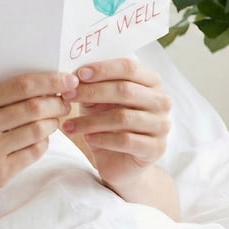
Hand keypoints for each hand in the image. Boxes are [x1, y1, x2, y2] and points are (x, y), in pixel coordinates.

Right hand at [0, 72, 75, 213]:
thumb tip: (39, 89)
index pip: (21, 86)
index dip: (50, 81)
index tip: (67, 80)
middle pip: (34, 107)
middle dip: (57, 103)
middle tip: (65, 103)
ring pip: (38, 130)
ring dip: (53, 123)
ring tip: (54, 121)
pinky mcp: (0, 173)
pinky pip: (33, 152)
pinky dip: (43, 143)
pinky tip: (39, 140)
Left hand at [61, 57, 171, 189]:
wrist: (120, 160)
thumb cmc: (108, 123)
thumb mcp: (99, 100)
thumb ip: (92, 85)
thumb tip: (72, 74)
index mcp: (151, 82)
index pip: (129, 67)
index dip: (103, 69)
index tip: (78, 74)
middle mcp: (161, 101)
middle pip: (125, 90)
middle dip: (92, 92)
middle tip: (67, 96)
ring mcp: (162, 125)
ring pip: (123, 117)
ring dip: (90, 120)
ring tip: (69, 125)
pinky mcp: (156, 148)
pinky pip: (126, 140)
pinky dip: (102, 138)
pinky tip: (86, 138)